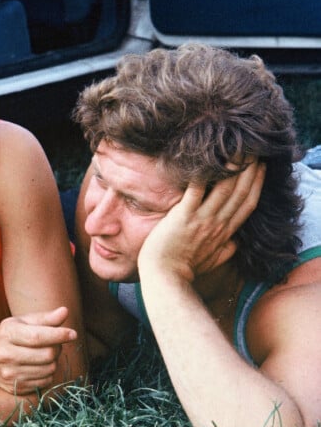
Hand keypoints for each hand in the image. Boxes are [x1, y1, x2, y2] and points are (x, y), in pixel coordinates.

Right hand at [0, 307, 77, 394]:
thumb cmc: (11, 335)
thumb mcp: (24, 322)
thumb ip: (45, 318)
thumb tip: (65, 311)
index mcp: (8, 333)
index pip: (37, 336)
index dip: (58, 335)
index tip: (73, 334)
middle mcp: (5, 354)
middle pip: (47, 354)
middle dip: (57, 347)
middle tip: (54, 343)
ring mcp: (9, 373)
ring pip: (48, 369)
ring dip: (54, 361)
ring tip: (45, 354)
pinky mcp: (15, 387)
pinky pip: (45, 381)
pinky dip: (48, 373)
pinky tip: (40, 366)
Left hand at [139, 161, 265, 281]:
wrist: (165, 278)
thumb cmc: (184, 270)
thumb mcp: (211, 262)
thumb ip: (225, 252)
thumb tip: (235, 245)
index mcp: (225, 233)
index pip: (247, 205)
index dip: (256, 185)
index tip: (260, 168)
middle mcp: (217, 224)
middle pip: (240, 192)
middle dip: (249, 169)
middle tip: (253, 149)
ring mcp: (201, 219)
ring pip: (224, 188)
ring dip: (232, 167)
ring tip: (236, 148)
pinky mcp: (183, 216)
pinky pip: (195, 192)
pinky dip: (202, 176)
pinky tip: (206, 160)